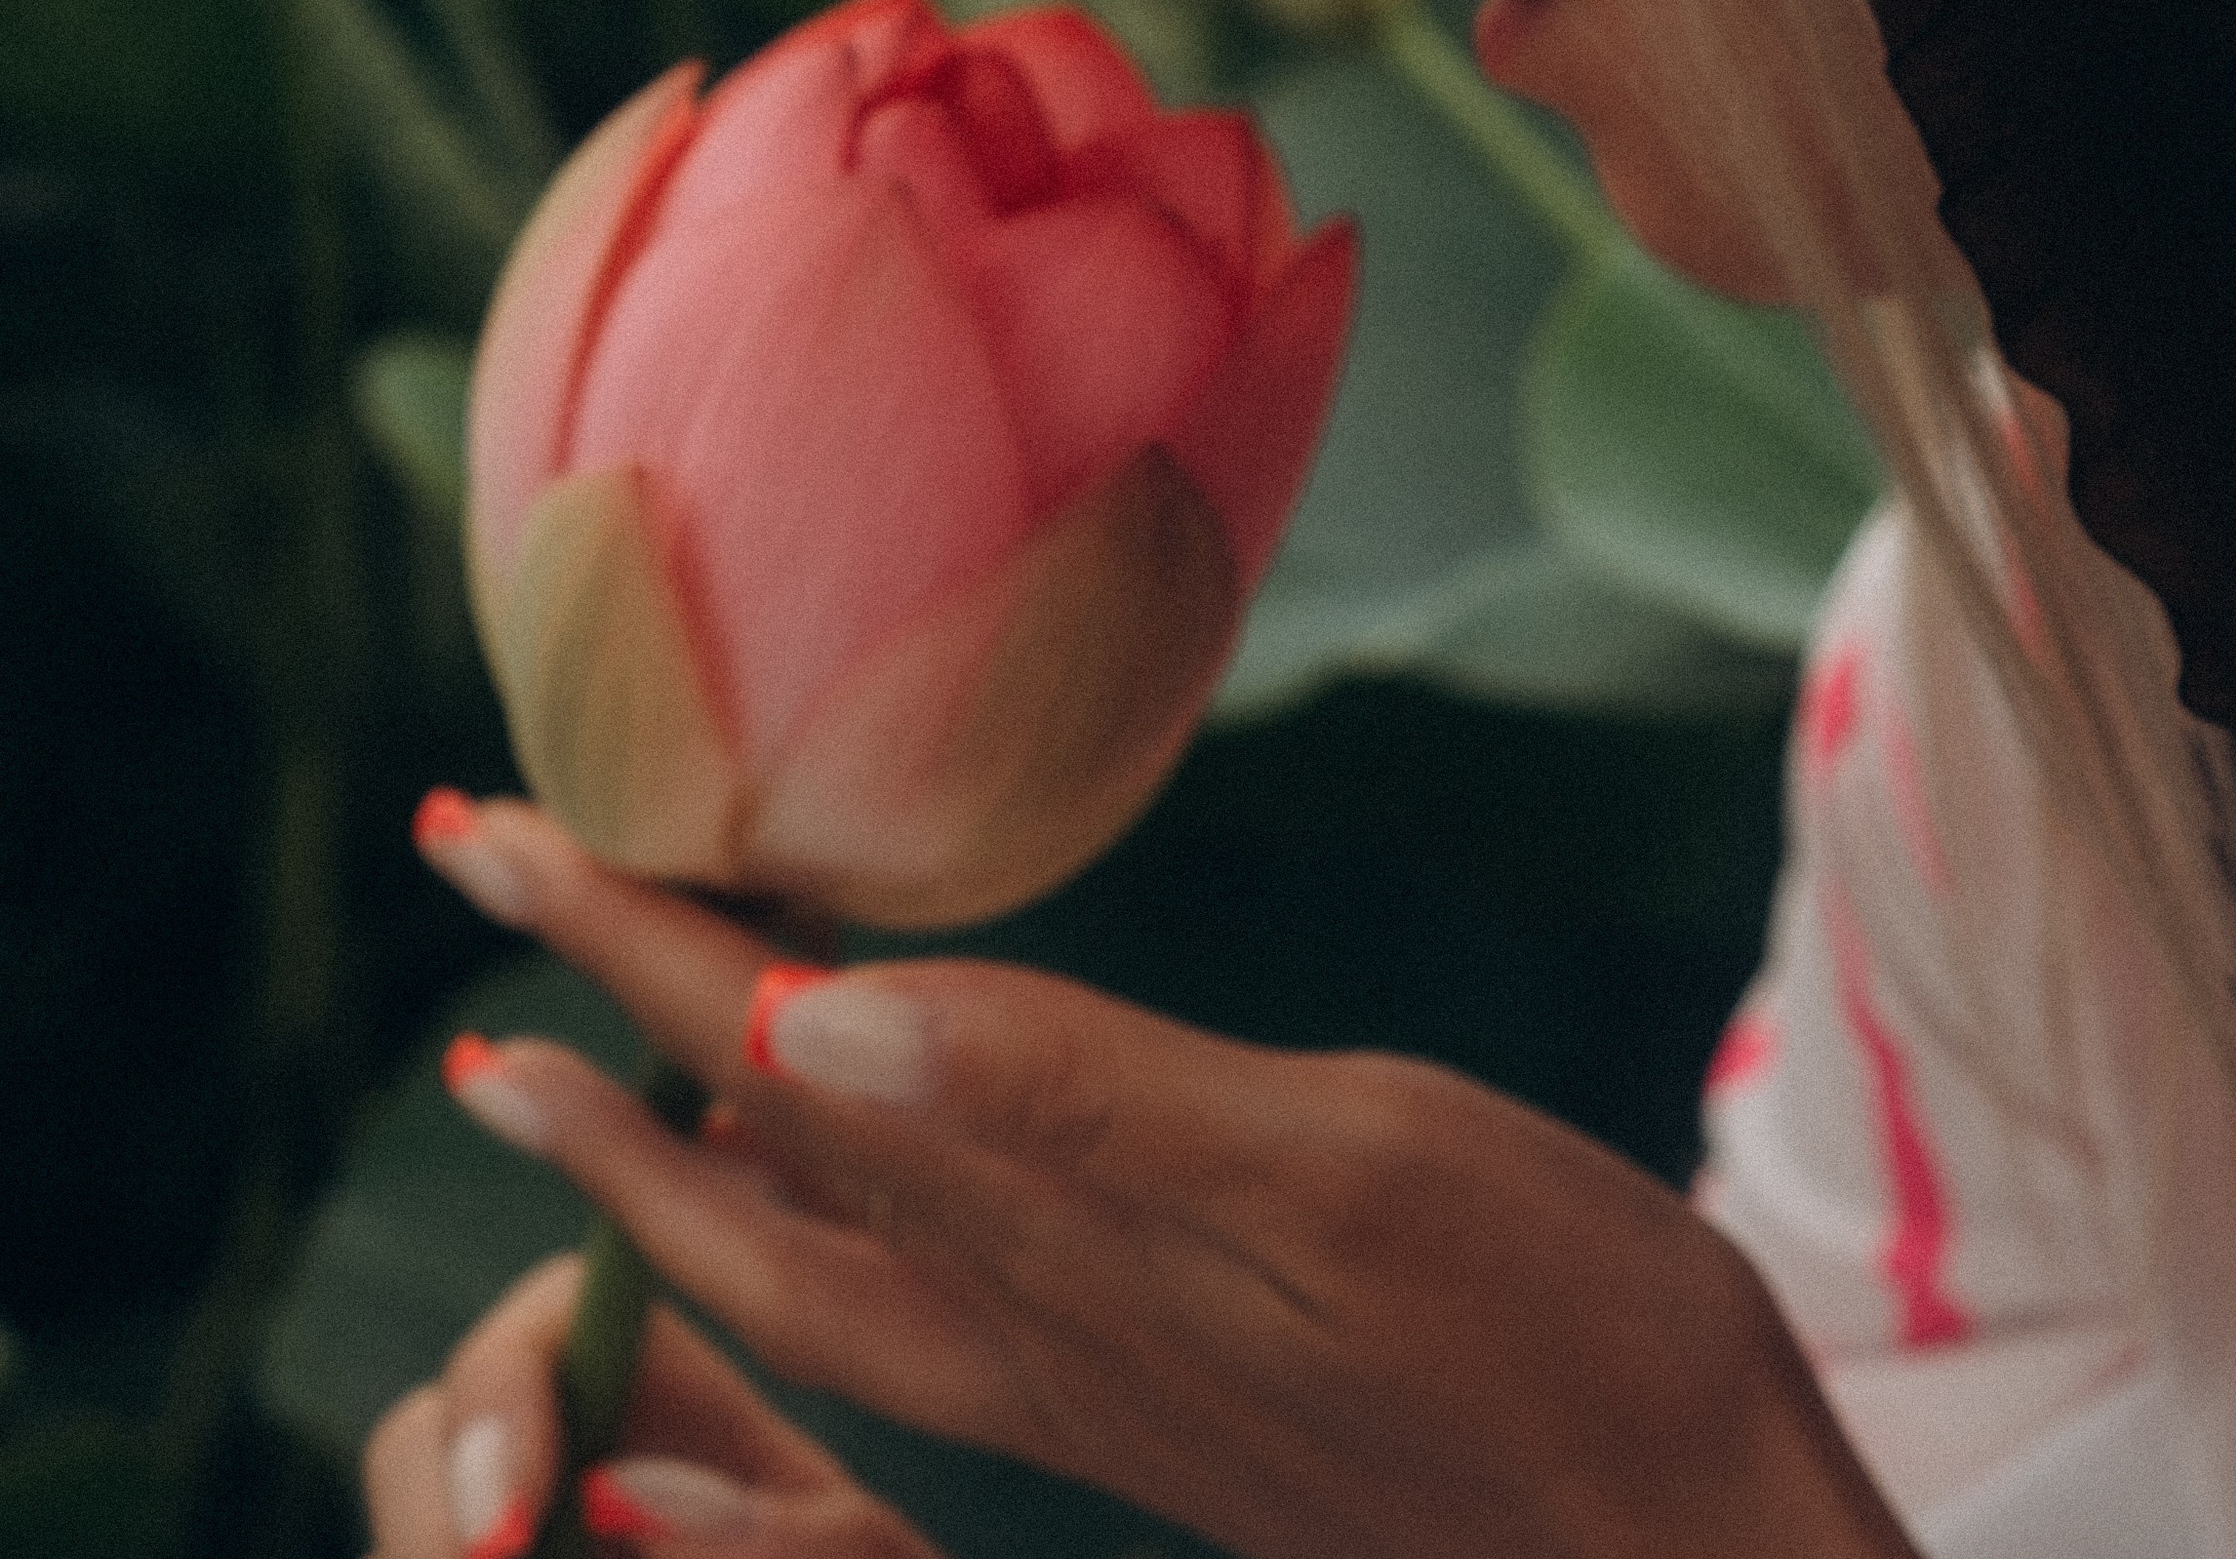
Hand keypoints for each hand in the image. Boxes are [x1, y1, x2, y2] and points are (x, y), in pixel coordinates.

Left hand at [413, 796, 1916, 1558]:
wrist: (1680, 1552)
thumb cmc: (1554, 1339)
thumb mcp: (1340, 1173)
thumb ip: (1075, 1102)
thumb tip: (801, 1019)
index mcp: (1050, 1243)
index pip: (766, 1064)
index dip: (620, 941)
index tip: (484, 830)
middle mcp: (1031, 1322)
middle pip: (737, 1179)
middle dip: (585, 1032)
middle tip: (473, 880)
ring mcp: (1087, 1379)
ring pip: (802, 1273)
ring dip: (663, 1157)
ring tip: (561, 1070)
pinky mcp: (1156, 1404)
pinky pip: (893, 1361)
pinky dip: (787, 1315)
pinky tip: (783, 1279)